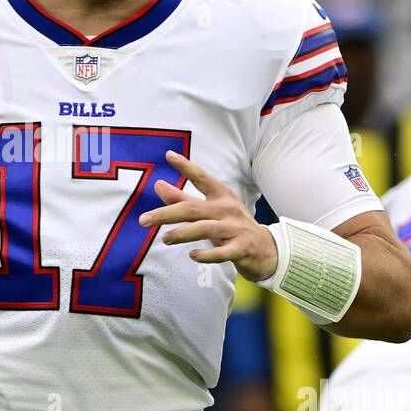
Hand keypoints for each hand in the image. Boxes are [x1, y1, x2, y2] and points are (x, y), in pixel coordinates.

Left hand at [139, 149, 278, 282]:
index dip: (186, 166)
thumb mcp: (210, 210)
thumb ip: (183, 200)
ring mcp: (236, 228)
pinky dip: (207, 254)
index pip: (201, 178)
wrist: (267, 251)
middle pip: (193, 208)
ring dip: (182, 233)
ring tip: (164, 239)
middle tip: (143, 220)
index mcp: (221, 195)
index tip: (169, 155)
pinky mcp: (242, 248)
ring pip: (205, 228)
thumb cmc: (232, 227)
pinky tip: (192, 255)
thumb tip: (158, 185)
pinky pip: (222, 252)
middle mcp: (228, 209)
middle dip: (166, 213)